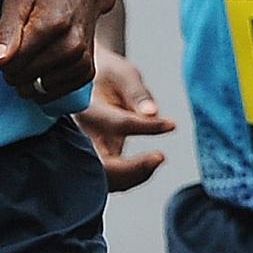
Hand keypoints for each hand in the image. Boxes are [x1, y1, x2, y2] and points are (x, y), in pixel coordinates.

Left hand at [0, 0, 104, 101]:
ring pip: (38, 90)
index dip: (4, 59)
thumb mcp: (18, 1)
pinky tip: (48, 66)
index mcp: (52, 25)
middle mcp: (71, 46)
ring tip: (37, 55)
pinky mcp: (87, 72)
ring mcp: (81, 60)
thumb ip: (5, 31)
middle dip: (16, 70)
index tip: (10, 47)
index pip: (13, 64)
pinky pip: (55, 94)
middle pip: (25, 78)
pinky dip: (46, 85)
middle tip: (23, 49)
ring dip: (31, 79)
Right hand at [76, 49, 175, 190]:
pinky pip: (109, 178)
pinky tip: (150, 163)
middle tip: (159, 157)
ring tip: (157, 159)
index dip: (148, 127)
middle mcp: (80, 133)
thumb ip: (137, 93)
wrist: (89, 80)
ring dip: (132, 176)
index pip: (118, 123)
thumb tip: (153, 113)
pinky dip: (129, 177)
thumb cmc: (108, 74)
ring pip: (104, 178)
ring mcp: (84, 150)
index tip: (172, 124)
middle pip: (100, 165)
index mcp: (86, 107)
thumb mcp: (123, 74)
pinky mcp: (95, 159)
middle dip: (131, 169)